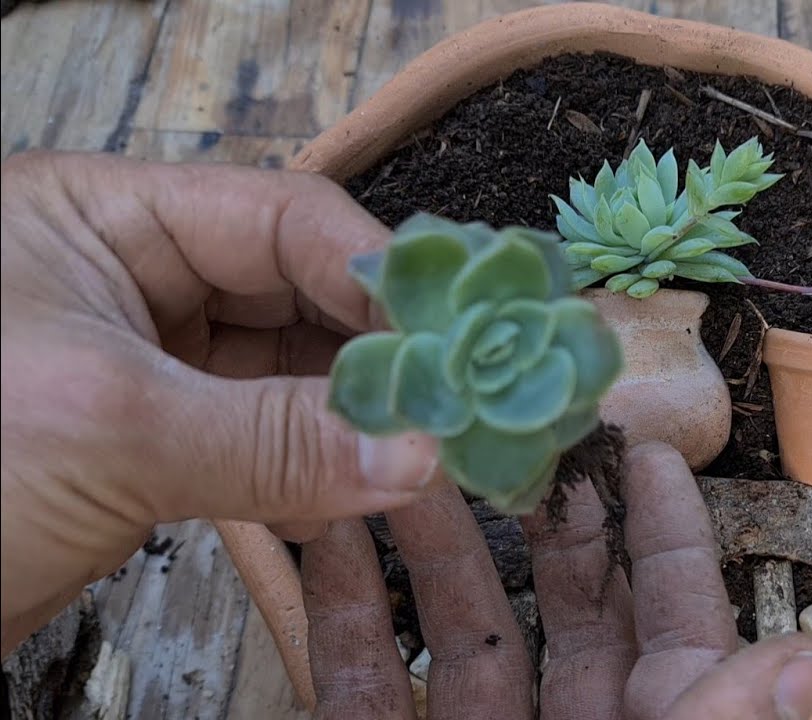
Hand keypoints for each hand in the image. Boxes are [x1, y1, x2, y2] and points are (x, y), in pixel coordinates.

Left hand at [0, 152, 438, 655]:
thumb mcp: (112, 430)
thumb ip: (275, 439)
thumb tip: (416, 452)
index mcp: (103, 216)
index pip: (279, 219)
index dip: (373, 276)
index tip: (452, 340)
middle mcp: (133, 275)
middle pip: (294, 292)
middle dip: (376, 350)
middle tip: (457, 402)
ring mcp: (147, 361)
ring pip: (286, 371)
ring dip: (355, 415)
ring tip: (430, 453)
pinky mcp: (153, 440)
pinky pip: (261, 437)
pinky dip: (315, 467)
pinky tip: (365, 491)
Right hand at [303, 441, 811, 719]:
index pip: (677, 625)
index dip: (665, 537)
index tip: (642, 449)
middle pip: (563, 609)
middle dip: (538, 511)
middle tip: (516, 420)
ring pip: (460, 634)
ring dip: (428, 538)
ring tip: (404, 448)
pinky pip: (360, 686)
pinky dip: (338, 610)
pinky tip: (317, 531)